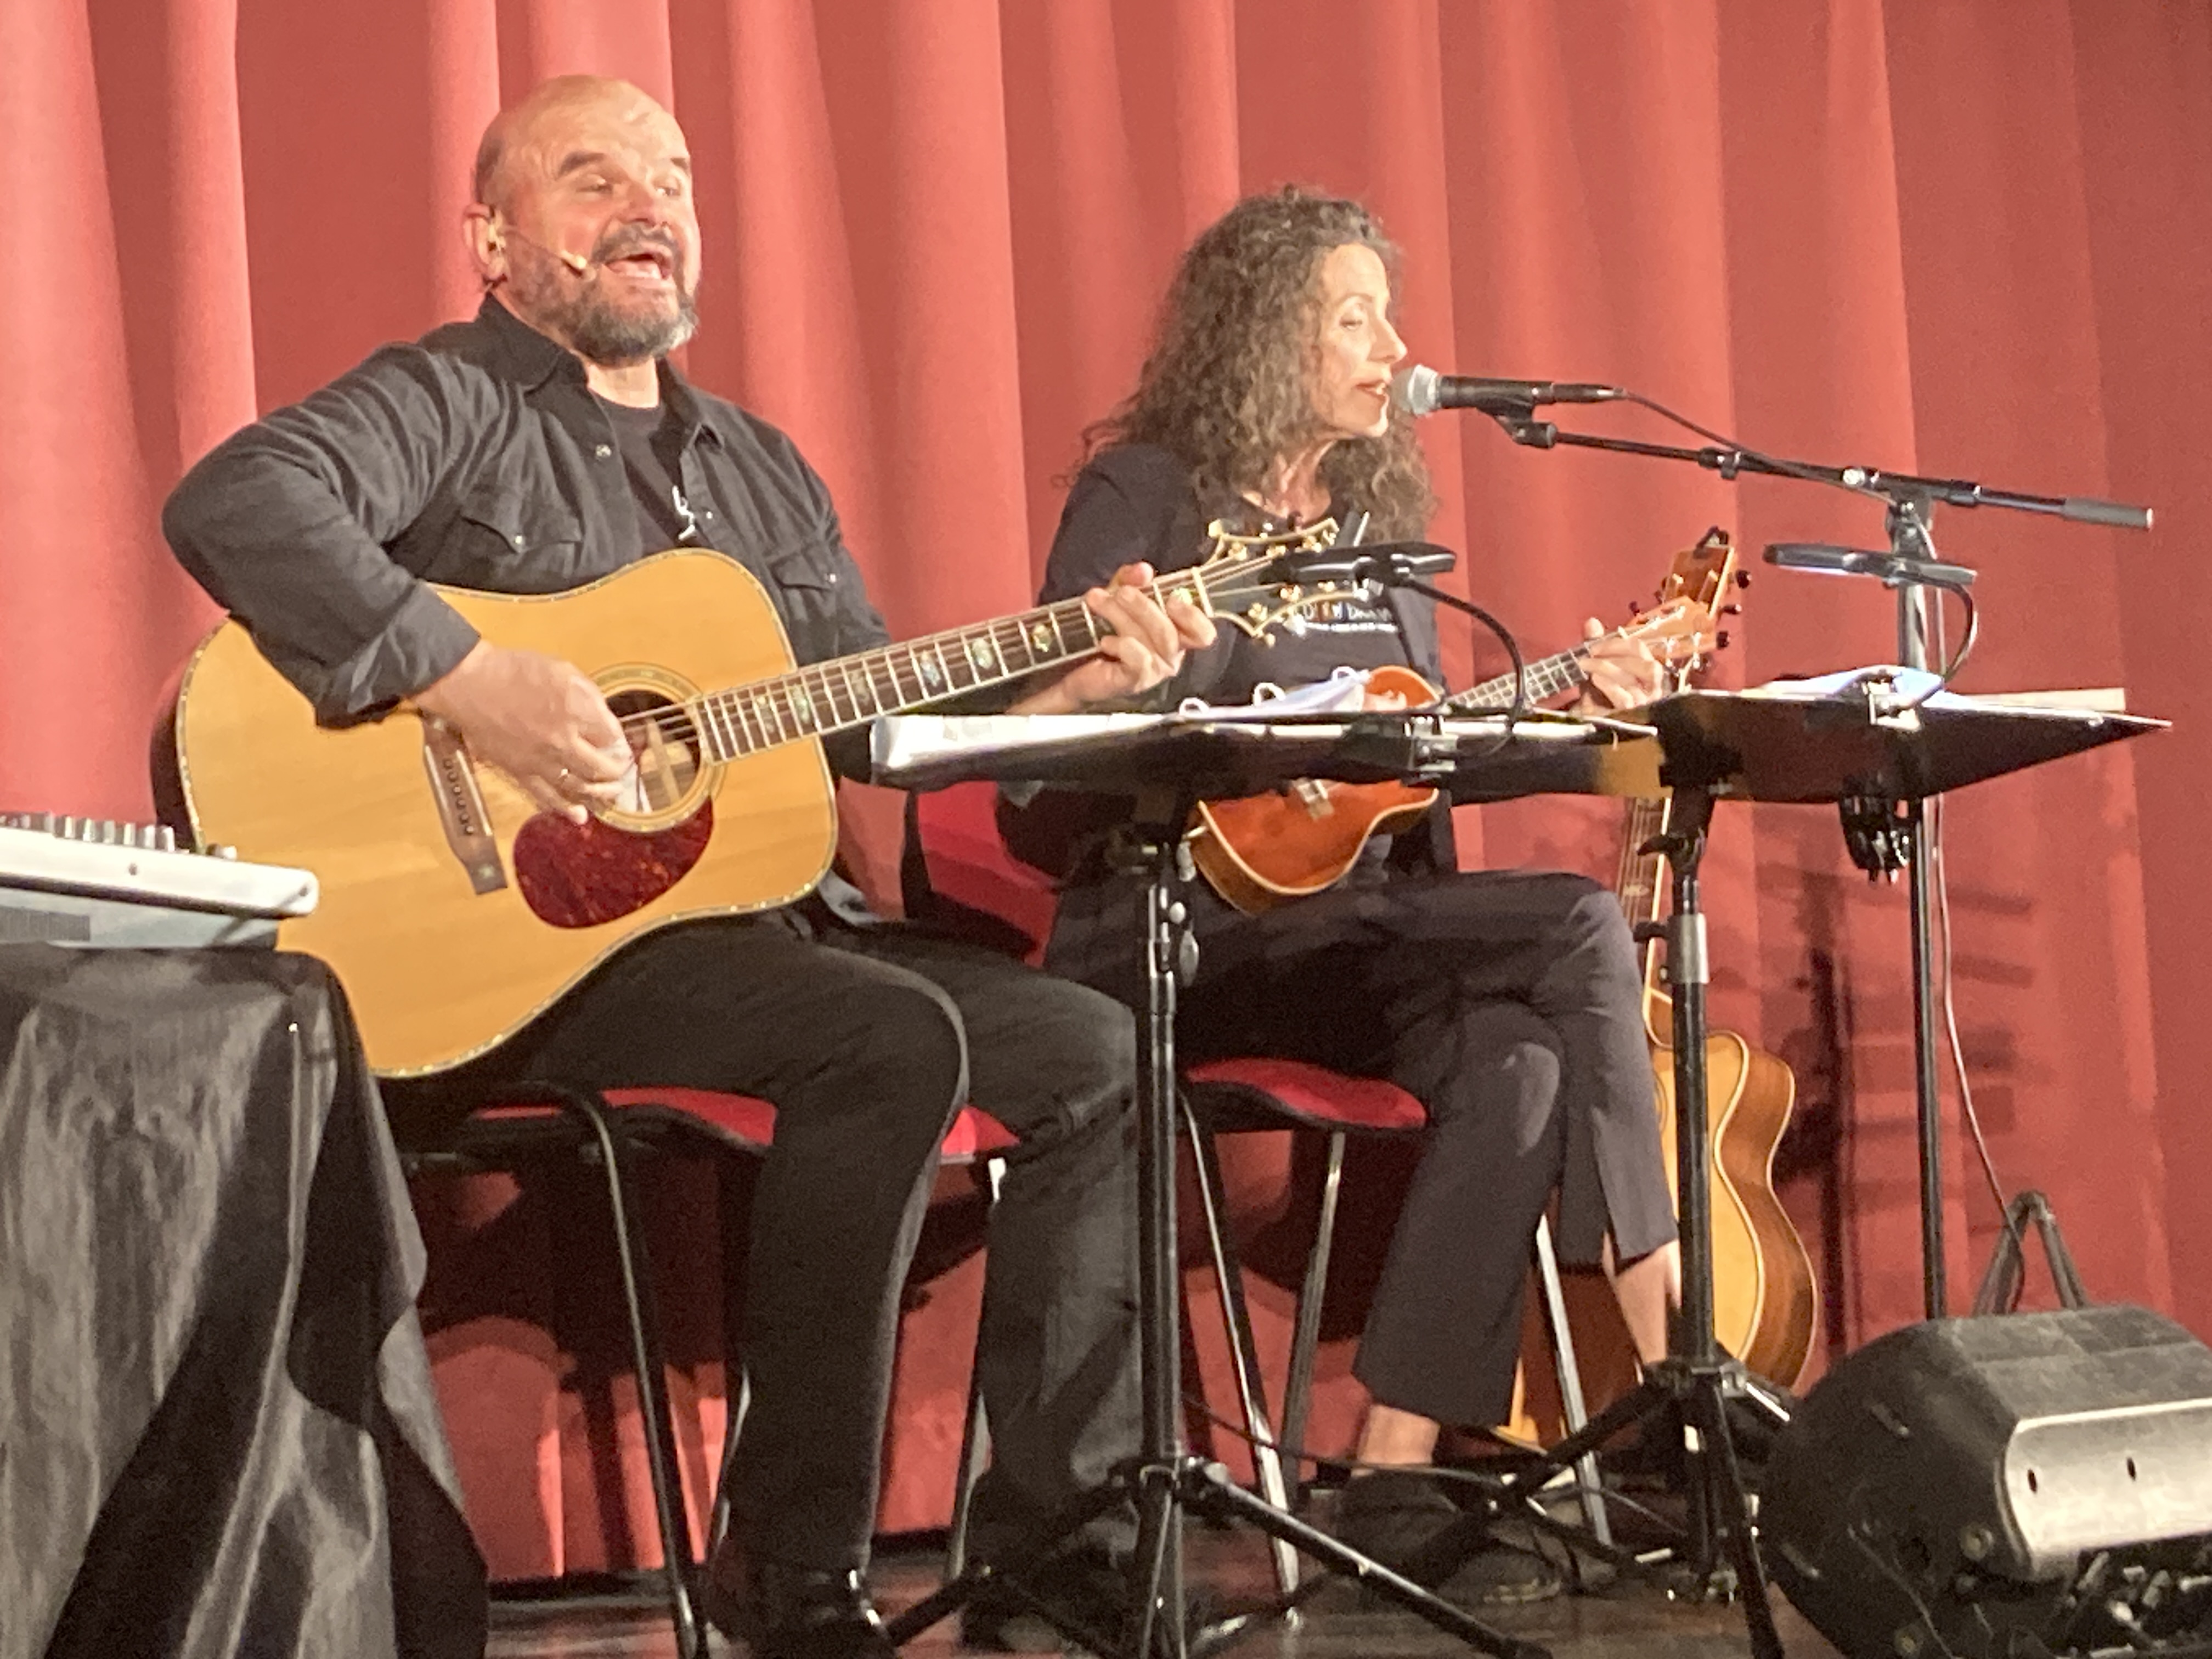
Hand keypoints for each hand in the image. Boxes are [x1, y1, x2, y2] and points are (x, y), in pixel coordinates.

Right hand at [414, 641, 631, 821]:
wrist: (470, 684)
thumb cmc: (515, 671)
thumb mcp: (563, 670)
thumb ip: (588, 696)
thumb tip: (604, 720)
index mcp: (576, 710)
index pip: (611, 735)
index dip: (617, 739)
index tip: (618, 741)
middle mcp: (562, 740)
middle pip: (601, 766)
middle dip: (616, 770)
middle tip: (621, 769)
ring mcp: (541, 760)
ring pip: (579, 786)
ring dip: (600, 793)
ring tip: (612, 794)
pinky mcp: (520, 772)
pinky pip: (546, 796)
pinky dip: (565, 808)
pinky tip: (581, 816)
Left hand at [1008, 563, 1216, 714]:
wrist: (1073, 666)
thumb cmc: (1104, 630)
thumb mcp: (1118, 596)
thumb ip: (1131, 581)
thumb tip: (1143, 570)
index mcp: (1176, 636)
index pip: (1203, 633)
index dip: (1192, 616)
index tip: (1171, 598)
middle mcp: (1170, 656)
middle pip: (1170, 631)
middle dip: (1142, 605)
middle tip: (1120, 591)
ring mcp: (1153, 672)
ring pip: (1151, 640)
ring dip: (1122, 616)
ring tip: (1097, 602)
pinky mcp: (1134, 681)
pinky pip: (1138, 659)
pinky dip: (1122, 645)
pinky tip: (1104, 641)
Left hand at [1574, 616, 1667, 711]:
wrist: (1586, 723)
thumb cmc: (1596, 694)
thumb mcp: (1595, 666)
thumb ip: (1595, 644)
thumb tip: (1592, 622)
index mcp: (1646, 671)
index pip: (1640, 649)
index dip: (1617, 644)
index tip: (1593, 646)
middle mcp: (1651, 688)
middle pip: (1645, 665)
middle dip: (1615, 656)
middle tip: (1590, 656)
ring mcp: (1644, 705)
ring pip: (1634, 681)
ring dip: (1607, 668)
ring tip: (1587, 667)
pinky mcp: (1632, 718)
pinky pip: (1625, 699)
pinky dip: (1608, 685)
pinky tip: (1594, 680)